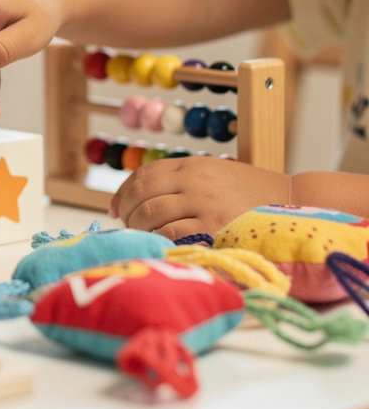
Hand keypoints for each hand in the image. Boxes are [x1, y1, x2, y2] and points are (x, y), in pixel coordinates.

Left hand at [110, 156, 291, 240]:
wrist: (294, 201)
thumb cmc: (252, 193)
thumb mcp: (216, 174)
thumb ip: (184, 180)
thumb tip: (142, 197)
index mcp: (192, 164)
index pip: (143, 175)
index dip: (122, 192)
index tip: (115, 208)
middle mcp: (193, 180)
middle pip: (141, 194)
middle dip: (125, 212)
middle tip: (125, 226)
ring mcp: (203, 202)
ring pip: (150, 213)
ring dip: (137, 228)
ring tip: (140, 237)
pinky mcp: (213, 226)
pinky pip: (171, 233)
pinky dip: (158, 239)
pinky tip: (159, 244)